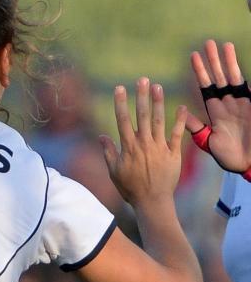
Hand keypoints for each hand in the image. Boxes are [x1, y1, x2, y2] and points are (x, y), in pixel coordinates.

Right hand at [99, 78, 187, 206]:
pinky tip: (181, 106)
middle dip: (142, 96)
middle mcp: (144, 144)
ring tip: (158, 86)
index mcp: (128, 147)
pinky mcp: (173, 154)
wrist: (152, 201)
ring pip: (159, 120)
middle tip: (142, 80)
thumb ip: (108, 152)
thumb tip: (101, 136)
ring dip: (158, 102)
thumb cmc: (130, 188)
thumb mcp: (114, 171)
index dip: (121, 103)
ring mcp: (160, 147)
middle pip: (142, 115)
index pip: (123, 120)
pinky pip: (177, 134)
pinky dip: (180, 120)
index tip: (120, 88)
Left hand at [186, 40, 250, 171]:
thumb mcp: (208, 140)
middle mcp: (231, 105)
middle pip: (221, 78)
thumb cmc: (230, 156)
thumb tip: (181, 113)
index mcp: (218, 111)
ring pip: (236, 80)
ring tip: (225, 45)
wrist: (249, 167)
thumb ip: (196, 127)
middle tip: (208, 42)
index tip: (193, 56)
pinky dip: (248, 80)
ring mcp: (244, 106)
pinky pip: (250, 90)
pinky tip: (244, 69)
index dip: (201, 72)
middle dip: (215, 61)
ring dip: (230, 63)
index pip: (207, 86)